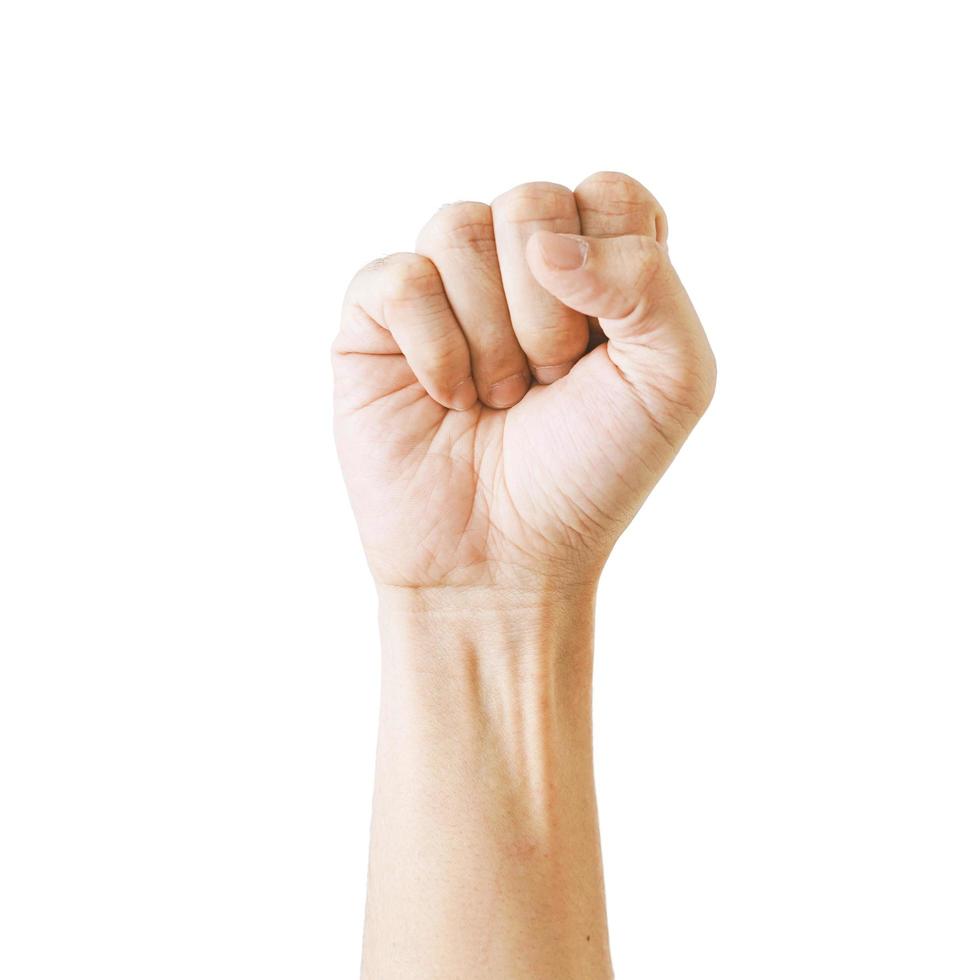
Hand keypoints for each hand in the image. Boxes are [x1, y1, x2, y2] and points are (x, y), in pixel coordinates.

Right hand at [333, 172, 714, 592]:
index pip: (609, 193)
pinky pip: (400, 278)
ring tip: (496, 398)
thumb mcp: (673, 380)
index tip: (607, 352)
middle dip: (549, 314)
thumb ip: (649, 279)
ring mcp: (445, 286)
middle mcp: (518, 265)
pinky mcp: (378, 318)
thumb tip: (544, 241)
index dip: (612, 273)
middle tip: (547, 384)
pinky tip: (446, 398)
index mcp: (596, 266)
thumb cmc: (591, 471)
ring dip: (491, 339)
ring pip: (459, 227)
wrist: (505, 559)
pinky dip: (434, 349)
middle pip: (532, 203)